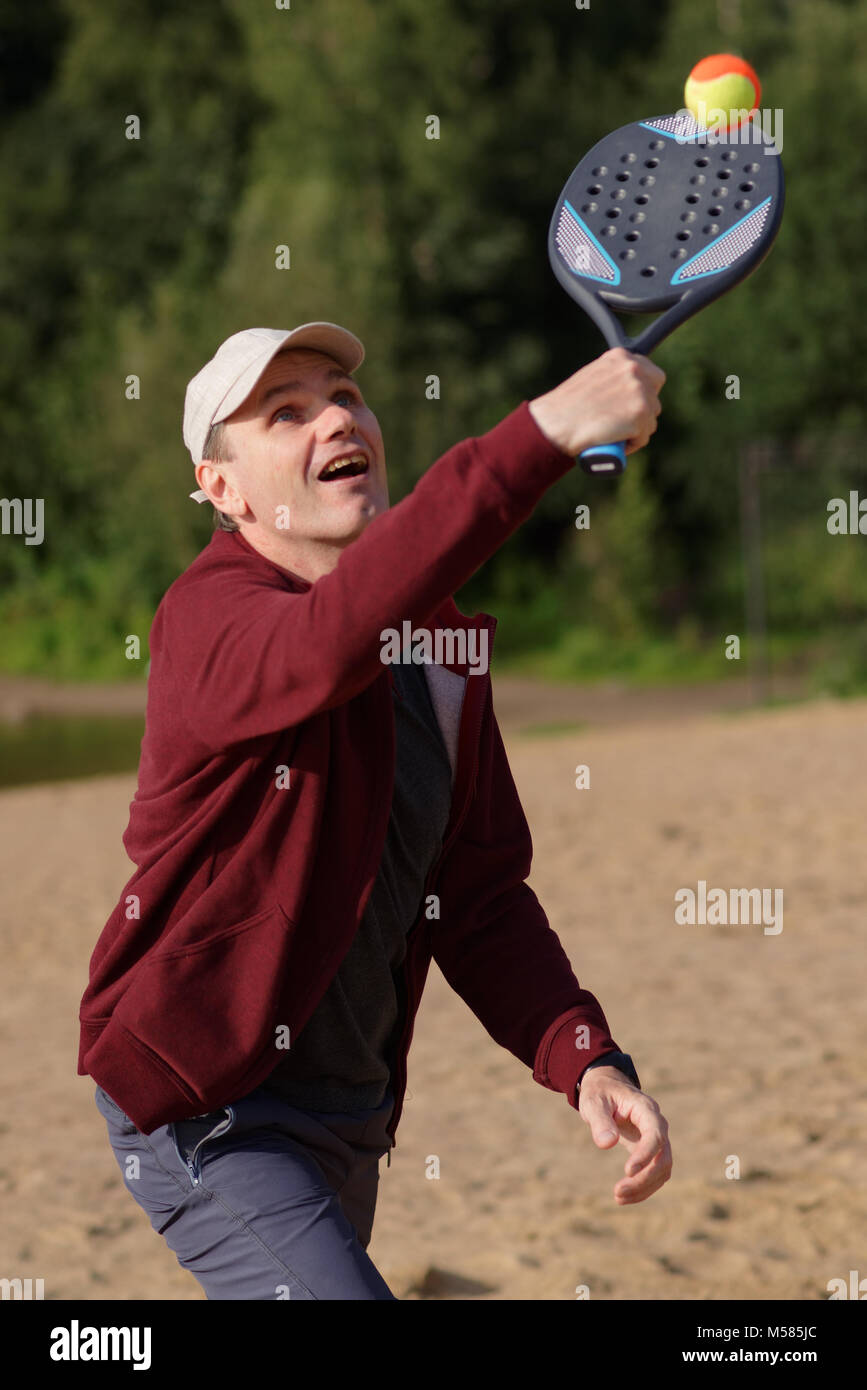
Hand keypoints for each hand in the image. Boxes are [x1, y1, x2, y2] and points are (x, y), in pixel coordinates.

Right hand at [528, 347, 665, 458]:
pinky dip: (630, 445)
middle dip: (642, 411)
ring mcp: (640, 392)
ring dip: (635, 430)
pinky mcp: (640, 415)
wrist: (555, 423)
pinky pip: (643, 437)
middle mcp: (634, 369)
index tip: (632, 404)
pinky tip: (613, 442)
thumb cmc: (565, 407)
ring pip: (650, 419)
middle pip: (654, 396)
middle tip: (622, 422)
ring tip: (611, 434)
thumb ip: (612, 379)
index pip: (650, 373)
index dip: (643, 392)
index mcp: (621, 357)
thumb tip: (624, 393)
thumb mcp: (591, 378)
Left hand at [578, 1066, 671, 1204]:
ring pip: (662, 1169)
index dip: (645, 1154)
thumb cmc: (600, 1093)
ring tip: (618, 1197)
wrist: (606, 1088)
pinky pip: (655, 1173)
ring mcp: (657, 1139)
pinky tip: (624, 1197)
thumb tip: (607, 1144)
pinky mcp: (651, 1151)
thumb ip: (600, 1121)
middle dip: (644, 1178)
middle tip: (618, 1192)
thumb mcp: (594, 1102)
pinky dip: (643, 1188)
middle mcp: (657, 1125)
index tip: (627, 1171)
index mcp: (646, 1108)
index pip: (655, 1134)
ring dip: (644, 1187)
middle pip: (663, 1157)